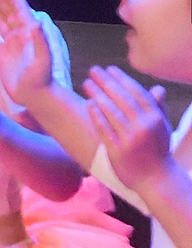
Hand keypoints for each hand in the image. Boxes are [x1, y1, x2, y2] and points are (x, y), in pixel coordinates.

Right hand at [0, 0, 57, 104]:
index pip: (21, 10)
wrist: (35, 95)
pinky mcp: (1, 56)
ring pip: (0, 23)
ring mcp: (10, 45)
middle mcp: (20, 36)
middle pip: (9, 12)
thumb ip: (40, 38)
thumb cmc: (42, 77)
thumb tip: (36, 20)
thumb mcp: (43, 57)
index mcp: (30, 33)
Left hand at [82, 64, 174, 192]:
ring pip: (112, 112)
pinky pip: (104, 129)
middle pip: (122, 99)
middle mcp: (144, 126)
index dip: (122, 79)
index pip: (137, 92)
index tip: (109, 69)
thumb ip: (157, 107)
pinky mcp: (118, 150)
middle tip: (93, 70)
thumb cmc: (158, 149)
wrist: (155, 178)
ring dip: (97, 95)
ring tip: (86, 83)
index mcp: (155, 118)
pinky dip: (96, 115)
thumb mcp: (162, 127)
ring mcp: (130, 139)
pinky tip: (88, 104)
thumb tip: (157, 88)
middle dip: (106, 82)